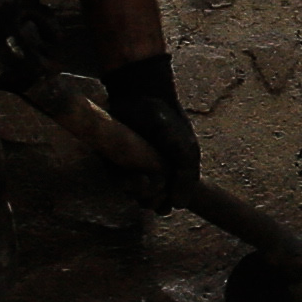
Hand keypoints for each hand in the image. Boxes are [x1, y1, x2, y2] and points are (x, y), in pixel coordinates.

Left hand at [99, 49, 199, 197]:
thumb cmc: (168, 122)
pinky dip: (124, 183)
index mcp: (172, 172)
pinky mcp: (114, 162)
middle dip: (152, 199)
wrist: (142, 97)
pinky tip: (132, 175)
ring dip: (138, 192)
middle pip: (150, 201)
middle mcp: (152, 172)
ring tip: (142, 179)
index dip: (167, 202)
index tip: (167, 196)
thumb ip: (187, 177)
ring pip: (133, 194)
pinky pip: (117, 182)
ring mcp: (132, 168)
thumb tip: (179, 205)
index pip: (168, 201)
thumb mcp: (186, 149)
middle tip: (153, 184)